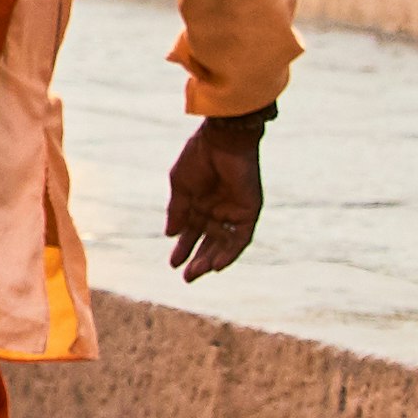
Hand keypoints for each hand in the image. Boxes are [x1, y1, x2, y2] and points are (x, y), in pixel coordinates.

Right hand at [163, 109, 270, 281]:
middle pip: (208, 242)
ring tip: (196, 274)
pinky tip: (216, 265)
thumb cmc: (198, 157)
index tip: (172, 263)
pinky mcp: (248, 212)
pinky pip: (240, 238)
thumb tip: (169, 234)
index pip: (192, 233)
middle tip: (186, 277)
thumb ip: (177, 211)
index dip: (182, 248)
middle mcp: (217, 210)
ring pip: (224, 244)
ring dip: (210, 260)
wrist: (222, 140)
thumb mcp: (180, 186)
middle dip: (197, 260)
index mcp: (200, 203)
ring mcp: (233, 212)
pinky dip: (230, 252)